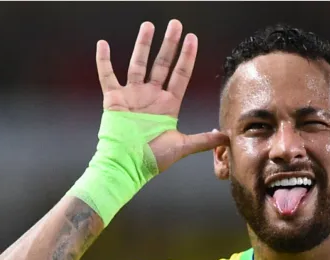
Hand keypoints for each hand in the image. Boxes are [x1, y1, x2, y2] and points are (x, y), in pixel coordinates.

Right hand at [96, 20, 227, 171]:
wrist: (127, 166)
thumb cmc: (153, 159)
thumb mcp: (183, 146)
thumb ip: (205, 140)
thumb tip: (227, 137)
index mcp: (168, 105)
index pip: (181, 74)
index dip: (187, 56)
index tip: (192, 38)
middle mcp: (151, 96)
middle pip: (162, 64)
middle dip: (169, 44)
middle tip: (175, 24)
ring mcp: (132, 96)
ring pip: (138, 64)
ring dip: (143, 45)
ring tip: (149, 26)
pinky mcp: (114, 100)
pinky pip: (107, 76)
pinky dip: (103, 61)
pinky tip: (102, 44)